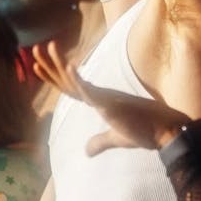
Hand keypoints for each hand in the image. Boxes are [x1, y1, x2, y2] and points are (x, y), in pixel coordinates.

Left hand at [32, 41, 189, 154]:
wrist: (166, 132)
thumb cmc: (145, 132)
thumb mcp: (117, 138)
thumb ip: (101, 142)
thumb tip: (86, 151)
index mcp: (101, 101)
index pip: (71, 88)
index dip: (54, 77)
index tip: (38, 65)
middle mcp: (101, 95)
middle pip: (68, 80)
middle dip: (50, 65)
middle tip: (34, 49)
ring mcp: (106, 98)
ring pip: (76, 81)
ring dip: (59, 65)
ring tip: (45, 49)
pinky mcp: (113, 104)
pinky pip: (92, 91)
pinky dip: (79, 80)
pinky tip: (69, 67)